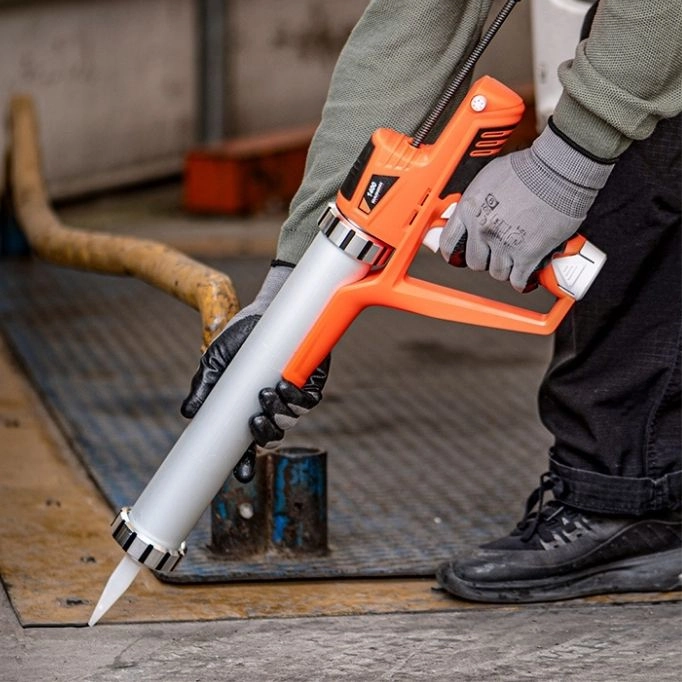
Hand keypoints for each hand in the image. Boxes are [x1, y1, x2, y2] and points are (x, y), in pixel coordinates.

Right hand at [180, 263, 329, 480]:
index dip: (245, 462)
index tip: (240, 474)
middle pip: (271, 437)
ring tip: (266, 394)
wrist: (266, 310)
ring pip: (290, 420)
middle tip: (255, 421)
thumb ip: (203, 387)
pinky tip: (285, 385)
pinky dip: (298, 398)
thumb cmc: (240, 338)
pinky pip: (308, 400)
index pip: (246, 444)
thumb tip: (188, 413)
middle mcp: (272, 407)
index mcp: (247, 409)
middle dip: (264, 435)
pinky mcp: (311, 381)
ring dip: (279, 414)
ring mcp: (292, 396)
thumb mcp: (215, 361)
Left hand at [439, 123, 613, 290]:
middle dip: (484, 259)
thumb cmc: (528, 167)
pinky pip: (519, 279)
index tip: (459, 253)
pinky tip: (524, 277)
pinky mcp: (528, 254)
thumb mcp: (488, 177)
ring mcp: (505, 244)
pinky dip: (522, 281)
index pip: (448, 242)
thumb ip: (478, 199)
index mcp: (470, 210)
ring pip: (497, 272)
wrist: (557, 169)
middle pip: (474, 262)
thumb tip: (474, 209)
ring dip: (505, 268)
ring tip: (514, 258)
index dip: (454, 251)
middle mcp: (483, 229)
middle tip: (494, 253)